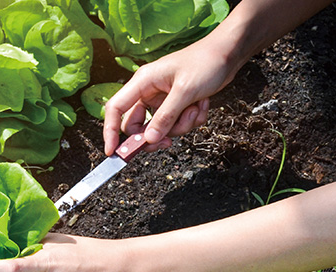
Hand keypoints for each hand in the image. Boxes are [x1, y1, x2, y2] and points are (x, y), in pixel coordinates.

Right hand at [103, 38, 233, 155]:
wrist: (228, 53)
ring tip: (196, 108)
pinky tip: (201, 104)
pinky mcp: (175, 105)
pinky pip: (176, 124)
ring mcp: (162, 100)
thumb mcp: (185, 91)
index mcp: (142, 83)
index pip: (116, 109)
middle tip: (169, 143)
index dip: (110, 131)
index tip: (112, 151)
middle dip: (156, 135)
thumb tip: (149, 139)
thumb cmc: (205, 62)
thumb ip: (165, 117)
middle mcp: (148, 92)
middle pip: (138, 125)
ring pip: (161, 128)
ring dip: (181, 125)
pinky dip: (191, 120)